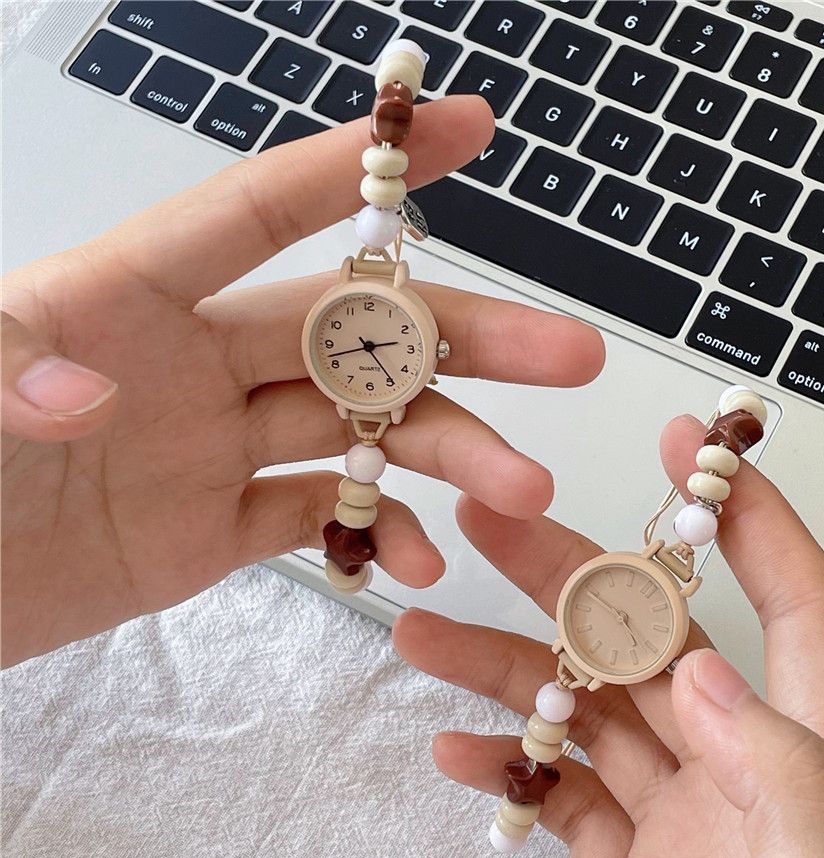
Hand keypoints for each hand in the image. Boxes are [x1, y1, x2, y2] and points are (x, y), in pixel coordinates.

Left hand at [1, 96, 603, 666]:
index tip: (464, 129)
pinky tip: (421, 563)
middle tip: (570, 355)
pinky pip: (317, 520)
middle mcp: (190, 363)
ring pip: (357, 433)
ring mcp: (210, 451)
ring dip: (448, 456)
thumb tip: (108, 388)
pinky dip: (378, 533)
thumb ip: (12, 377)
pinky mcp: (211, 532)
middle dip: (467, 340)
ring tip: (523, 493)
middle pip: (351, 335)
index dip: (360, 170)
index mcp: (127, 299)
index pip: (260, 212)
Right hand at [395, 415, 823, 857]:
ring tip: (424, 637)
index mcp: (819, 760)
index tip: (688, 451)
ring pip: (586, 710)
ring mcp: (681, 817)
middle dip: (570, 576)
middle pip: (652, 640)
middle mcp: (745, 768)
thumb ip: (792, 786)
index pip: (799, 605)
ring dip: (507, 672)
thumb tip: (707, 672)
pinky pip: (559, 794)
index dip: (751, 518)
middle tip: (493, 526)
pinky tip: (455, 756)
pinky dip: (507, 768)